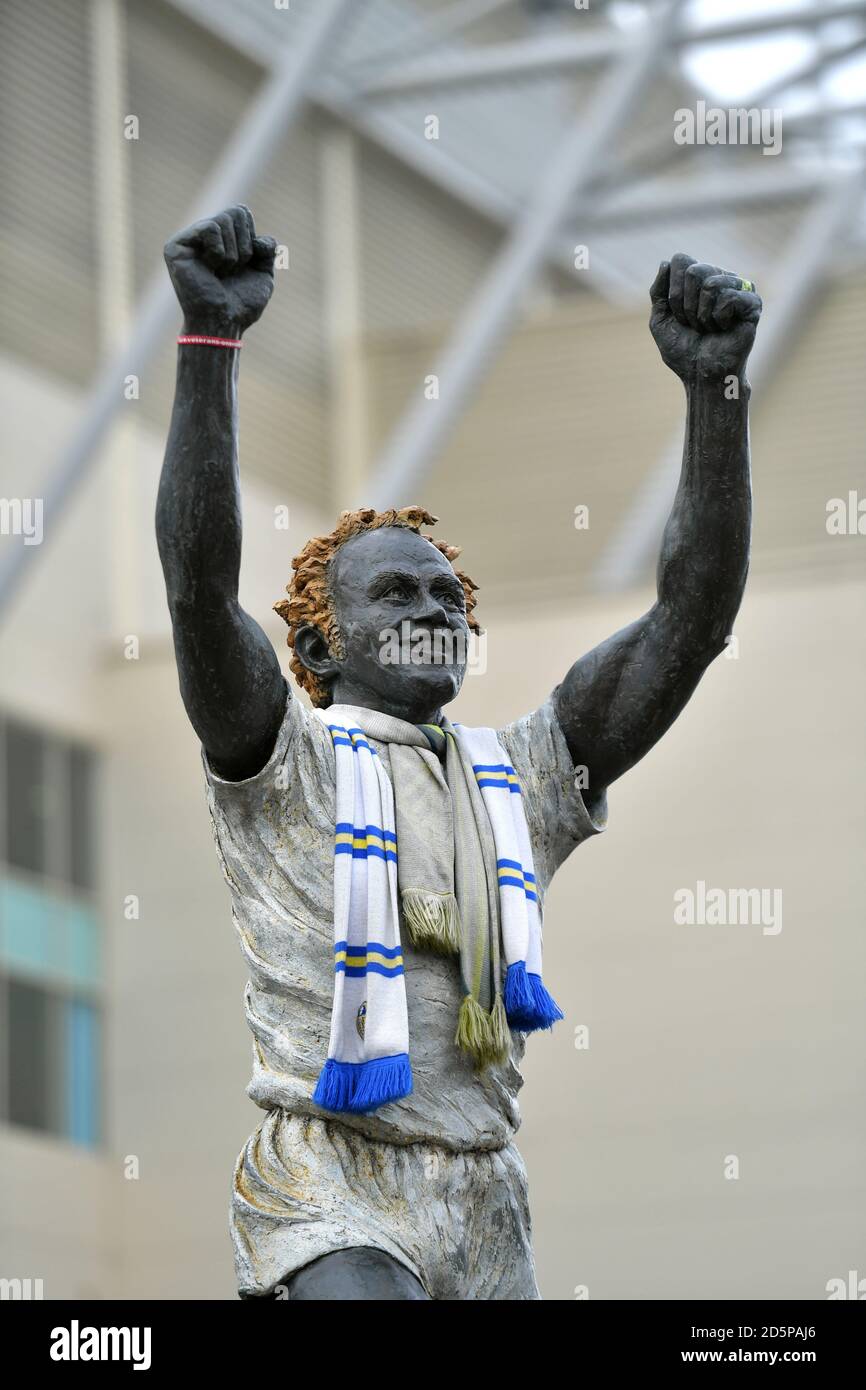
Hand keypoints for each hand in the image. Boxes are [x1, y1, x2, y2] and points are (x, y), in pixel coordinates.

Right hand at [164, 204, 275, 336]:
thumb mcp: (263, 274)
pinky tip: (209, 270)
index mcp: (220, 237)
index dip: (251, 239)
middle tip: (231, 271)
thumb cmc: (241, 303)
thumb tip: (259, 239)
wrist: (225, 323)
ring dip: (232, 254)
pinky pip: (209, 228)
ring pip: (223, 220)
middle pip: (235, 211)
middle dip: (244, 246)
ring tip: (219, 274)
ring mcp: (187, 239)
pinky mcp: (175, 246)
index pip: (242, 212)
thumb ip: (266, 249)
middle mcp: (202, 234)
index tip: (244, 265)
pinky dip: (218, 252)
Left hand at [649, 253, 761, 384]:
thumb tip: (665, 262)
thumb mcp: (660, 320)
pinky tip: (725, 329)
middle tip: (694, 325)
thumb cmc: (684, 351)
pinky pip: (728, 297)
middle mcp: (720, 278)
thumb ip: (658, 292)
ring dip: (702, 314)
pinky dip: (719, 318)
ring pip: (711, 283)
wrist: (702, 376)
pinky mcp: (753, 303)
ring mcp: (739, 289)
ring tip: (709, 328)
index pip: (681, 260)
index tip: (678, 316)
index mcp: (699, 279)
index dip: (673, 292)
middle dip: (686, 305)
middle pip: (695, 270)